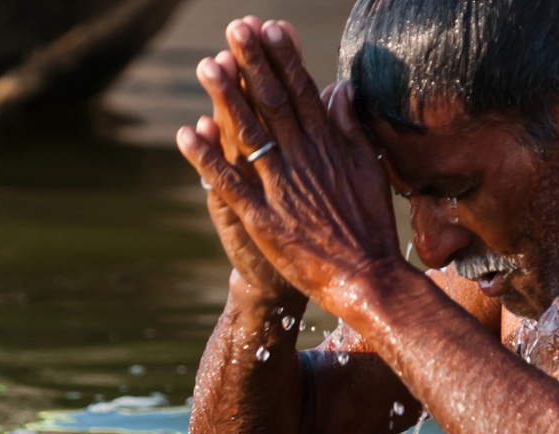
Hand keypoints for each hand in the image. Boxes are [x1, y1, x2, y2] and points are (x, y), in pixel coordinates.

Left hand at [177, 18, 403, 317]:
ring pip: (248, 134)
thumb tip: (341, 88)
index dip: (284, 59)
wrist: (367, 279)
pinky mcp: (262, 218)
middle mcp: (304, 160)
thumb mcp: (371, 169)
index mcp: (329, 146)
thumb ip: (351, 128)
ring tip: (206, 65)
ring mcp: (281, 188)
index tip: (270, 28)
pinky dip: (207, 157)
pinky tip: (187, 132)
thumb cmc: (371, 226)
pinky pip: (229, 182)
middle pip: (273, 103)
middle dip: (252, 63)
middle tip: (235, 29)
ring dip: (225, 98)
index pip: (303, 92)